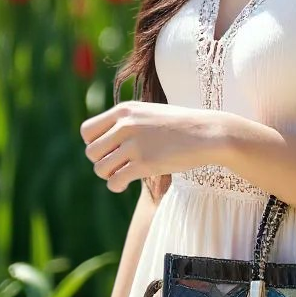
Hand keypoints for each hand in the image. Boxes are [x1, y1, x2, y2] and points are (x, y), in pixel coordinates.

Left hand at [80, 101, 228, 191]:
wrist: (209, 133)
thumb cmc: (182, 126)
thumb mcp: (150, 114)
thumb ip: (127, 122)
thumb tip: (106, 141)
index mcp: (124, 110)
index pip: (87, 130)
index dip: (94, 144)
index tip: (109, 150)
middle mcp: (125, 125)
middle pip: (91, 152)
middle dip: (102, 162)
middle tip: (117, 165)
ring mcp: (135, 145)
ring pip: (100, 168)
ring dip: (109, 175)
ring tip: (123, 174)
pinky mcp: (145, 164)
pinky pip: (115, 180)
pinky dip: (116, 186)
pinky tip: (125, 185)